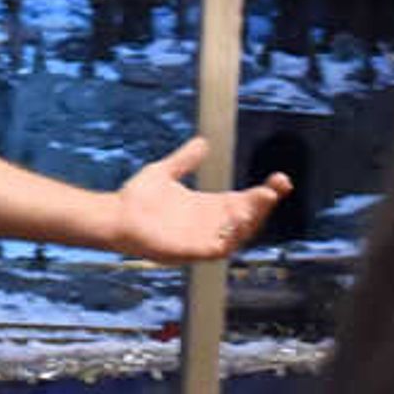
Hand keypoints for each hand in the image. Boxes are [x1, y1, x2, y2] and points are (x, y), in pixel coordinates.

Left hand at [105, 140, 292, 262]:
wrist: (113, 216)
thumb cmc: (136, 199)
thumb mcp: (166, 172)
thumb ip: (185, 159)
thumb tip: (203, 142)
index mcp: (207, 207)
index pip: (243, 202)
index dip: (263, 193)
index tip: (279, 179)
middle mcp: (209, 225)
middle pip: (247, 218)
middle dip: (264, 204)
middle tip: (277, 187)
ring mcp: (201, 239)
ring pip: (238, 234)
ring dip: (252, 219)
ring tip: (263, 199)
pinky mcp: (190, 251)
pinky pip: (218, 249)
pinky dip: (231, 237)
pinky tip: (238, 220)